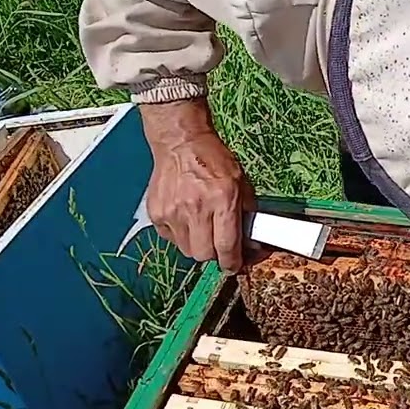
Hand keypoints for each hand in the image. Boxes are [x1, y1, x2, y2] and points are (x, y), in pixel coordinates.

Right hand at [140, 99, 254, 272]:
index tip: (235, 265)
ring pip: (187, 250)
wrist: (181, 143)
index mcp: (222, 199)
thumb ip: (248, 212)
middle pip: (204, 255)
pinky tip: (186, 217)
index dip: (233, 262)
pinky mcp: (156, 213)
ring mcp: (173, 212)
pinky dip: (181, 235)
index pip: (227, 246)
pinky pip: (171, 239)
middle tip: (220, 242)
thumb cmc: (214, 160)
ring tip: (202, 225)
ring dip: (198, 244)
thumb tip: (252, 241)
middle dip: (215, 254)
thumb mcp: (241, 182)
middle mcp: (196, 208)